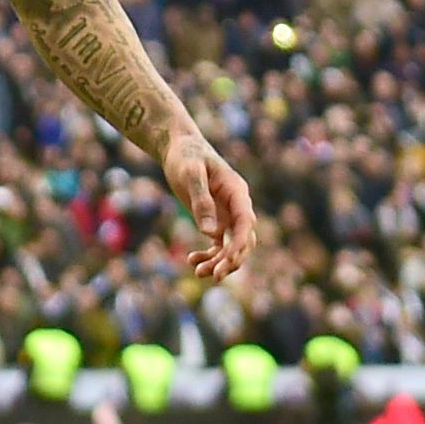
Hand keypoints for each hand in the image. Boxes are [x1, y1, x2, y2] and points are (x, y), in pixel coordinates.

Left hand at [160, 128, 256, 281]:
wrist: (178, 147)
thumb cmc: (185, 156)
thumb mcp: (190, 174)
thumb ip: (201, 201)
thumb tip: (210, 233)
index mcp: (236, 192)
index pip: (246, 222)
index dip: (240, 244)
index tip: (227, 260)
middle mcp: (236, 205)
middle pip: (244, 240)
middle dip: (232, 260)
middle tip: (214, 276)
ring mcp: (227, 214)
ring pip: (232, 246)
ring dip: (219, 262)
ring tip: (198, 272)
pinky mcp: (215, 220)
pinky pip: (218, 244)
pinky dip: (209, 256)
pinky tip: (191, 260)